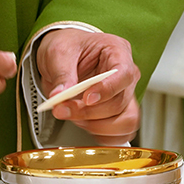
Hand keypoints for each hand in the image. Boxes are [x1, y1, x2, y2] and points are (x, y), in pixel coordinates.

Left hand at [35, 29, 140, 144]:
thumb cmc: (68, 47)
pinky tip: (85, 127)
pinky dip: (103, 136)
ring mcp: (124, 95)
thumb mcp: (58, 52)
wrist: (64, 56)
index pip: (124, 74)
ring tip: (74, 117)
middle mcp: (125, 75)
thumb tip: (59, 95)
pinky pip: (122, 133)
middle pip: (119, 102)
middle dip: (89, 112)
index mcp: (117, 51)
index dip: (107, 90)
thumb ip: (61, 74)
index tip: (86, 98)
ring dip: (97, 126)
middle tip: (63, 109)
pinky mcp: (118, 113)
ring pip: (125, 121)